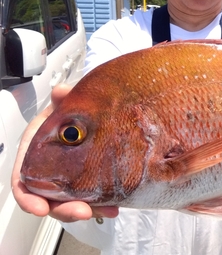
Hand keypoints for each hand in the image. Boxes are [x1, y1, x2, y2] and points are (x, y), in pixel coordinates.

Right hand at [11, 84, 118, 221]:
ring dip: (88, 210)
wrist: (93, 113)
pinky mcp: (88, 182)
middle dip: (65, 210)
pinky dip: (102, 205)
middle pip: (50, 199)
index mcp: (36, 154)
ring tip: (106, 210)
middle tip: (83, 211)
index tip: (40, 209)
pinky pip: (91, 199)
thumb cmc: (70, 112)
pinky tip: (115, 206)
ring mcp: (69, 179)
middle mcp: (50, 171)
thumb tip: (61, 92)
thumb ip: (62, 98)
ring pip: (72, 203)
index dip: (29, 198)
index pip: (24, 182)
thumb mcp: (64, 103)